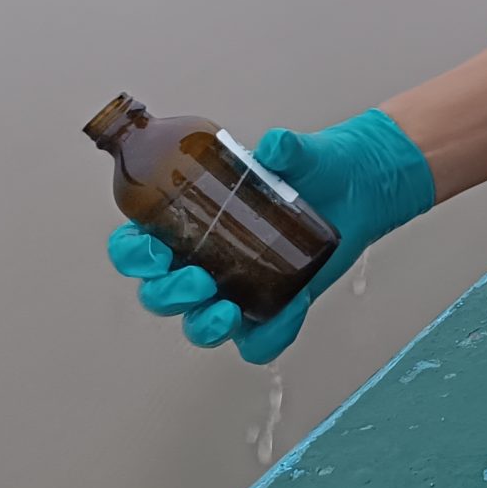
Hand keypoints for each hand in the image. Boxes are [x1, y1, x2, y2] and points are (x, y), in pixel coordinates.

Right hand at [106, 110, 434, 363]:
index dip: (132, 256)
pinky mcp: (271, 308)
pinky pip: (258, 342)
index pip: (136, 247)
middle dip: (169, 295)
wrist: (354, 187)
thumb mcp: (296, 153)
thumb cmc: (308, 167)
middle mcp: (201, 261)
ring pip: (198, 325)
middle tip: (200, 281)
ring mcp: (234, 289)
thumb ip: (284, 147)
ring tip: (229, 310)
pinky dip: (270, 336)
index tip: (152, 252)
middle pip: (158, 294)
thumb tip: (274, 145)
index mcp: (186, 221)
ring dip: (204, 326)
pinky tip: (293, 310)